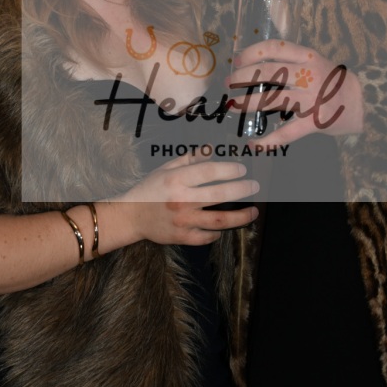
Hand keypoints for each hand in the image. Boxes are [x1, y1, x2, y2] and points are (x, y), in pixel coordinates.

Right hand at [120, 155, 258, 245]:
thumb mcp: (166, 168)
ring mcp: (183, 220)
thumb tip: (211, 149)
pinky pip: (207, 236)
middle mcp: (182, 199)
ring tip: (254, 211)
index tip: (243, 170)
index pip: (210, 171)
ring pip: (219, 220)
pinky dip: (218, 232)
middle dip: (242, 190)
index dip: (230, 170)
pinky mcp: (182, 237)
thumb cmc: (150, 189)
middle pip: (220, 194)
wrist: (131, 216)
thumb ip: (189, 159)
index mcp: (177, 179)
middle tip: (255, 187)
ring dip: (241, 217)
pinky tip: (226, 227)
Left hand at [226, 40, 363, 145]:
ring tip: (231, 106)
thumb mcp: (315, 63)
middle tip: (228, 84)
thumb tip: (255, 66)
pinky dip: (268, 141)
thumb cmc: (333, 82)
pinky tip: (253, 144)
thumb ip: (292, 62)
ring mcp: (311, 99)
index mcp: (308, 57)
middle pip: (268, 72)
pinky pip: (287, 133)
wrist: (363, 103)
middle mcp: (308, 75)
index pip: (275, 48)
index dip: (252, 53)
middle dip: (242, 77)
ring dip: (247, 103)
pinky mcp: (314, 122)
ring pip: (272, 100)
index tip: (237, 61)